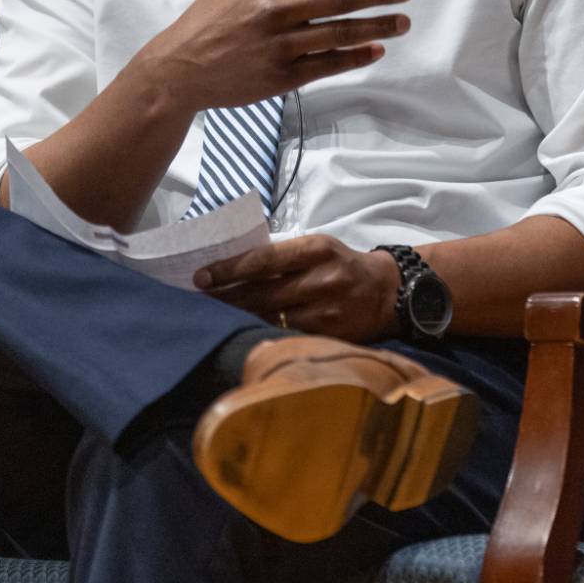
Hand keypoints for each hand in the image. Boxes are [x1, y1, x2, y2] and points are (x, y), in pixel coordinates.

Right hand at [139, 0, 410, 112]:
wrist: (180, 67)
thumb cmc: (211, 16)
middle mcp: (274, 9)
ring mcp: (279, 45)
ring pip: (338, 33)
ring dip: (376, 27)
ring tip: (402, 22)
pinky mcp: (281, 76)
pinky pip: (327, 64)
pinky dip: (355, 57)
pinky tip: (376, 50)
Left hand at [195, 234, 401, 343]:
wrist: (388, 292)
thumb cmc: (343, 265)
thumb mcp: (318, 248)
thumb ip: (284, 256)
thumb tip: (234, 267)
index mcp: (316, 249)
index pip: (262, 259)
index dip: (228, 270)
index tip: (200, 277)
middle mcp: (320, 279)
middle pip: (260, 292)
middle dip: (224, 298)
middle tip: (195, 301)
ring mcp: (324, 310)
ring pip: (268, 317)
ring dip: (237, 317)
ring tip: (211, 317)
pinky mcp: (328, 334)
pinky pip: (285, 334)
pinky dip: (261, 332)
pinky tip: (242, 333)